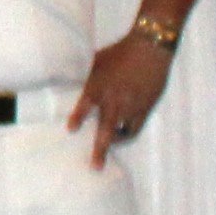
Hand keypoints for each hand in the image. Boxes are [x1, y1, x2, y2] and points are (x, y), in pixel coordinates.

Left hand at [71, 31, 176, 161]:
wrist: (150, 48)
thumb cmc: (119, 53)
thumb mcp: (96, 61)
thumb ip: (84, 76)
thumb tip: (66, 80)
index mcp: (100, 85)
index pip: (86, 104)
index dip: (78, 116)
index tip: (70, 129)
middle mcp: (115, 99)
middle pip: (106, 129)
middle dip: (100, 149)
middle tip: (95, 166)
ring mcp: (132, 106)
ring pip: (123, 133)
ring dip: (115, 143)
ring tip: (109, 149)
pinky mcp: (146, 108)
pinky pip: (136, 127)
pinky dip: (128, 134)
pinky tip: (123, 136)